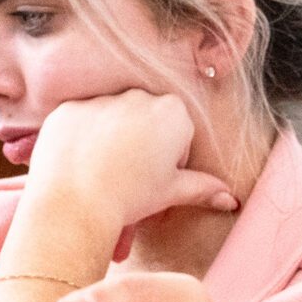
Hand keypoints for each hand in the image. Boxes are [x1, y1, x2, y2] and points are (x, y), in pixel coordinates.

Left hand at [25, 91, 237, 251]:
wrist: (75, 204)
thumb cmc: (129, 198)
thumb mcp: (171, 192)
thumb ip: (203, 188)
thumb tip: (231, 199)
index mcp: (173, 112)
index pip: (177, 131)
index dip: (169, 159)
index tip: (155, 179)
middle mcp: (138, 96)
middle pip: (144, 119)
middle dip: (140, 143)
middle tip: (128, 177)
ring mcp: (101, 99)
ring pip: (111, 118)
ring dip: (109, 139)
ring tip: (100, 173)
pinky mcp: (69, 108)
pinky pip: (78, 120)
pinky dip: (79, 139)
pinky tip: (77, 163)